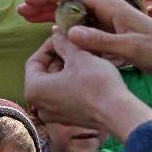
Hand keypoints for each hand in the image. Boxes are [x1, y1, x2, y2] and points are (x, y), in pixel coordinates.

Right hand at [19, 0, 151, 73]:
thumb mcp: (130, 49)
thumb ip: (100, 41)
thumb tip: (68, 32)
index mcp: (113, 7)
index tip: (29, 2)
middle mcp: (111, 11)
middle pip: (72, 2)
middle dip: (47, 5)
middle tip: (21, 12)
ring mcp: (113, 22)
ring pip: (77, 15)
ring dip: (55, 16)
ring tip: (31, 21)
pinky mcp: (116, 34)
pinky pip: (87, 27)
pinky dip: (69, 29)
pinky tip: (57, 36)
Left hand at [25, 30, 151, 140]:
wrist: (117, 112)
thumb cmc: (95, 82)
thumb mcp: (79, 56)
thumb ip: (63, 42)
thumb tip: (55, 32)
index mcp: (34, 89)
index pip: (34, 61)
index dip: (49, 45)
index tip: (64, 37)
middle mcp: (39, 105)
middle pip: (45, 74)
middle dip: (60, 57)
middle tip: (76, 45)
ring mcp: (54, 115)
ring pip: (55, 85)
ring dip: (67, 69)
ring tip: (84, 57)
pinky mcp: (68, 119)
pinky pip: (64, 96)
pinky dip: (72, 83)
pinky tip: (88, 73)